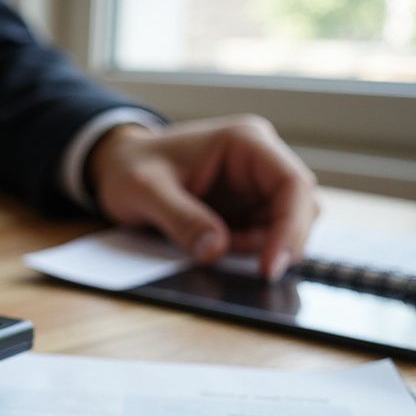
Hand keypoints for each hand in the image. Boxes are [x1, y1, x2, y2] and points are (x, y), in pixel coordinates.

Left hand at [86, 115, 318, 279]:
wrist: (117, 168)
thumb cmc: (130, 169)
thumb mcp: (146, 191)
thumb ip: (181, 219)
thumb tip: (216, 250)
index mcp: (245, 142)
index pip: (292, 184)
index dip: (291, 227)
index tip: (270, 267)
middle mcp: (258, 162)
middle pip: (299, 207)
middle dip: (280, 243)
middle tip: (251, 273)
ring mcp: (252, 187)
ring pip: (283, 225)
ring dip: (258, 249)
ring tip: (209, 247)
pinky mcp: (243, 211)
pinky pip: (260, 237)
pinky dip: (245, 253)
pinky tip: (211, 249)